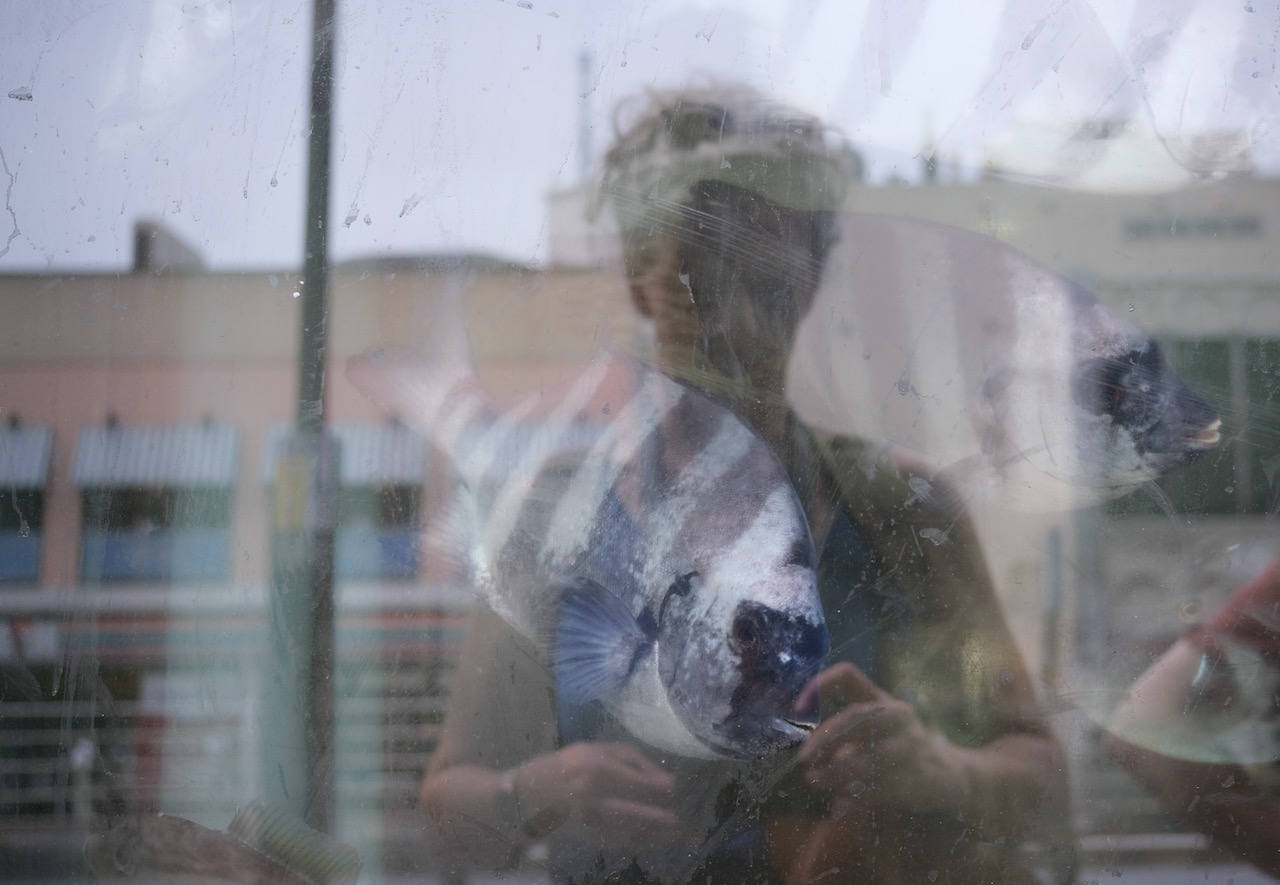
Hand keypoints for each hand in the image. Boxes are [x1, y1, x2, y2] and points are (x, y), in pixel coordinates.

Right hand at [513, 741, 687, 851]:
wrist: (520, 798)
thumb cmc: (561, 766)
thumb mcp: (592, 749)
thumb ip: (628, 758)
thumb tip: (663, 779)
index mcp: (596, 766)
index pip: (639, 781)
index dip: (661, 788)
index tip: (674, 789)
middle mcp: (594, 794)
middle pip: (640, 811)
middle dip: (667, 823)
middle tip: (690, 830)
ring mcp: (589, 819)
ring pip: (634, 832)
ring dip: (659, 837)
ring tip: (682, 838)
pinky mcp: (586, 838)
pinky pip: (621, 843)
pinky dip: (641, 843)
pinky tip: (655, 841)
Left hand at [795, 663, 968, 813]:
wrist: (953, 775)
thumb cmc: (901, 749)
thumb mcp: (878, 732)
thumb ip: (845, 736)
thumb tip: (808, 754)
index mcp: (882, 700)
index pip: (849, 675)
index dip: (821, 684)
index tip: (798, 708)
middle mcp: (898, 717)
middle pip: (856, 717)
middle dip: (824, 738)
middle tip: (803, 758)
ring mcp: (911, 747)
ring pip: (868, 757)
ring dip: (835, 772)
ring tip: (814, 781)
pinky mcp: (919, 779)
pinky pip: (882, 789)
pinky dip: (857, 800)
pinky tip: (840, 808)